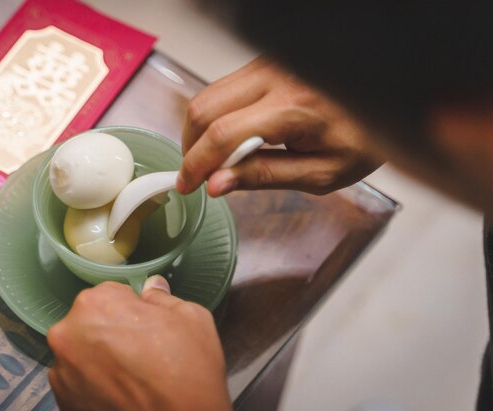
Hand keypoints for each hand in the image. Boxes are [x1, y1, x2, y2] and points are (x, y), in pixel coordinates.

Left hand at [47, 277, 232, 410]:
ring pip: (82, 353)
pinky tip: (122, 392)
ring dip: (101, 359)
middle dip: (112, 331)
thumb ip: (162, 297)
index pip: (109, 293)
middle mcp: (68, 334)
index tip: (144, 324)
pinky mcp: (64, 402)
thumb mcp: (190, 317)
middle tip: (141, 351)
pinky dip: (96, 386)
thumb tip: (152, 289)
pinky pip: (79, 382)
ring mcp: (62, 372)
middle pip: (90, 322)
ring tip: (132, 376)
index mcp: (95, 304)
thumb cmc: (187, 373)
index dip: (131, 308)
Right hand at [177, 57, 382, 196]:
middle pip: (204, 108)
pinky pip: (224, 89)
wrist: (384, 100)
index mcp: (293, 108)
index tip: (187, 185)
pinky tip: (229, 140)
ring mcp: (268, 65)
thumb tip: (217, 184)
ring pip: (209, 95)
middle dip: (190, 147)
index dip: (196, 164)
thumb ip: (265, 177)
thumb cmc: (363, 138)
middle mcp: (275, 78)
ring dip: (200, 131)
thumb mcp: (321, 173)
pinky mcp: (265, 64)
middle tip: (195, 175)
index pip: (224, 135)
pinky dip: (215, 117)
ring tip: (212, 161)